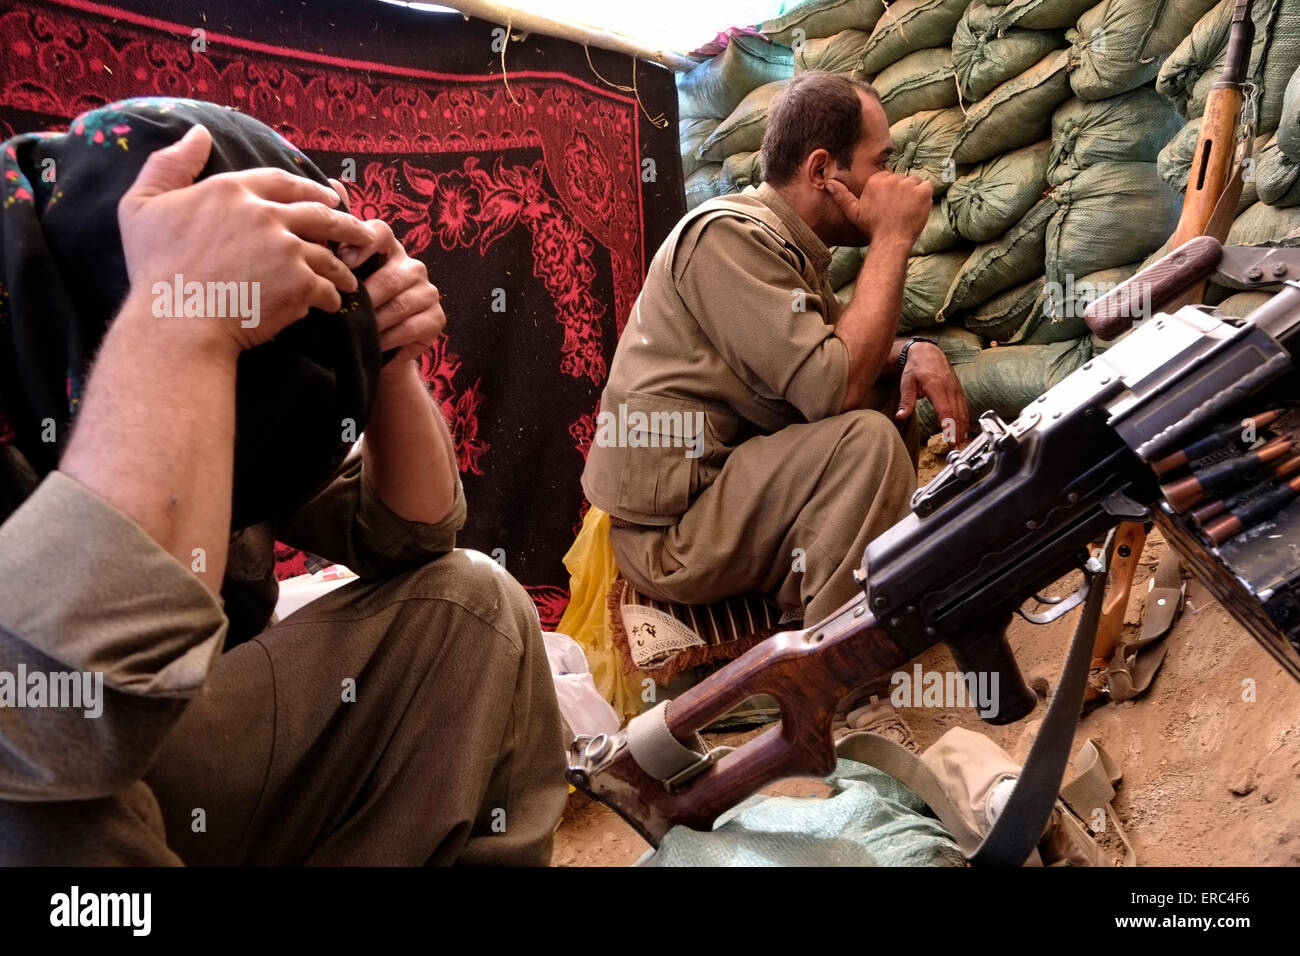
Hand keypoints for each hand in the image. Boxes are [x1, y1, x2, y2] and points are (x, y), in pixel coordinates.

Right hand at [118, 124, 370, 352]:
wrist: (176, 323)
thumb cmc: (154, 270)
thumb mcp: (143, 205)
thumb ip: (170, 164)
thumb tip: (199, 132)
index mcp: (231, 190)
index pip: (283, 181)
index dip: (310, 188)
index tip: (329, 196)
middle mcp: (265, 214)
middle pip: (319, 213)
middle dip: (345, 223)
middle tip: (360, 233)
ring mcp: (287, 249)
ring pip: (328, 254)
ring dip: (341, 267)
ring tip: (348, 279)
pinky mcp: (300, 283)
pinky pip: (327, 288)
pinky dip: (331, 297)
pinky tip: (331, 304)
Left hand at [329, 181, 444, 367]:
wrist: (372, 346)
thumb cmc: (352, 304)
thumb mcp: (338, 270)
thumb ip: (335, 232)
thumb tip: (334, 182)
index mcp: (387, 247)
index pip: (380, 232)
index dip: (362, 245)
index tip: (344, 263)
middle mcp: (411, 264)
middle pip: (392, 276)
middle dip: (367, 297)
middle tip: (345, 311)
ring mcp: (428, 291)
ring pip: (402, 303)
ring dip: (377, 321)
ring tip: (358, 332)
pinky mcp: (437, 318)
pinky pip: (415, 326)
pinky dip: (392, 338)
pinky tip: (376, 344)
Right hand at [826, 170, 931, 245]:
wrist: (890, 240)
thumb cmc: (872, 227)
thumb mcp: (853, 212)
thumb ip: (841, 196)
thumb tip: (827, 183)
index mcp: (876, 180)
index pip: (890, 178)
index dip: (891, 192)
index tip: (889, 205)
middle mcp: (891, 179)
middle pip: (903, 179)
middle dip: (903, 192)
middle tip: (899, 210)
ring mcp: (908, 184)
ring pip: (916, 182)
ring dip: (914, 194)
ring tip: (908, 210)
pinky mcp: (922, 191)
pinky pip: (928, 187)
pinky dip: (925, 196)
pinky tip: (918, 208)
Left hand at [897, 342, 968, 446]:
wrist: (927, 352)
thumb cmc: (916, 368)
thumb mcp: (907, 383)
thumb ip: (906, 401)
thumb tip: (900, 416)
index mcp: (937, 387)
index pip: (945, 410)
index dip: (949, 426)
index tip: (950, 440)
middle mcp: (950, 388)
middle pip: (957, 414)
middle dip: (957, 433)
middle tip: (955, 450)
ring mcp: (956, 389)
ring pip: (963, 412)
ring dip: (962, 429)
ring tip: (960, 444)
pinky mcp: (958, 390)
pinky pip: (964, 407)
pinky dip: (965, 420)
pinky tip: (963, 431)